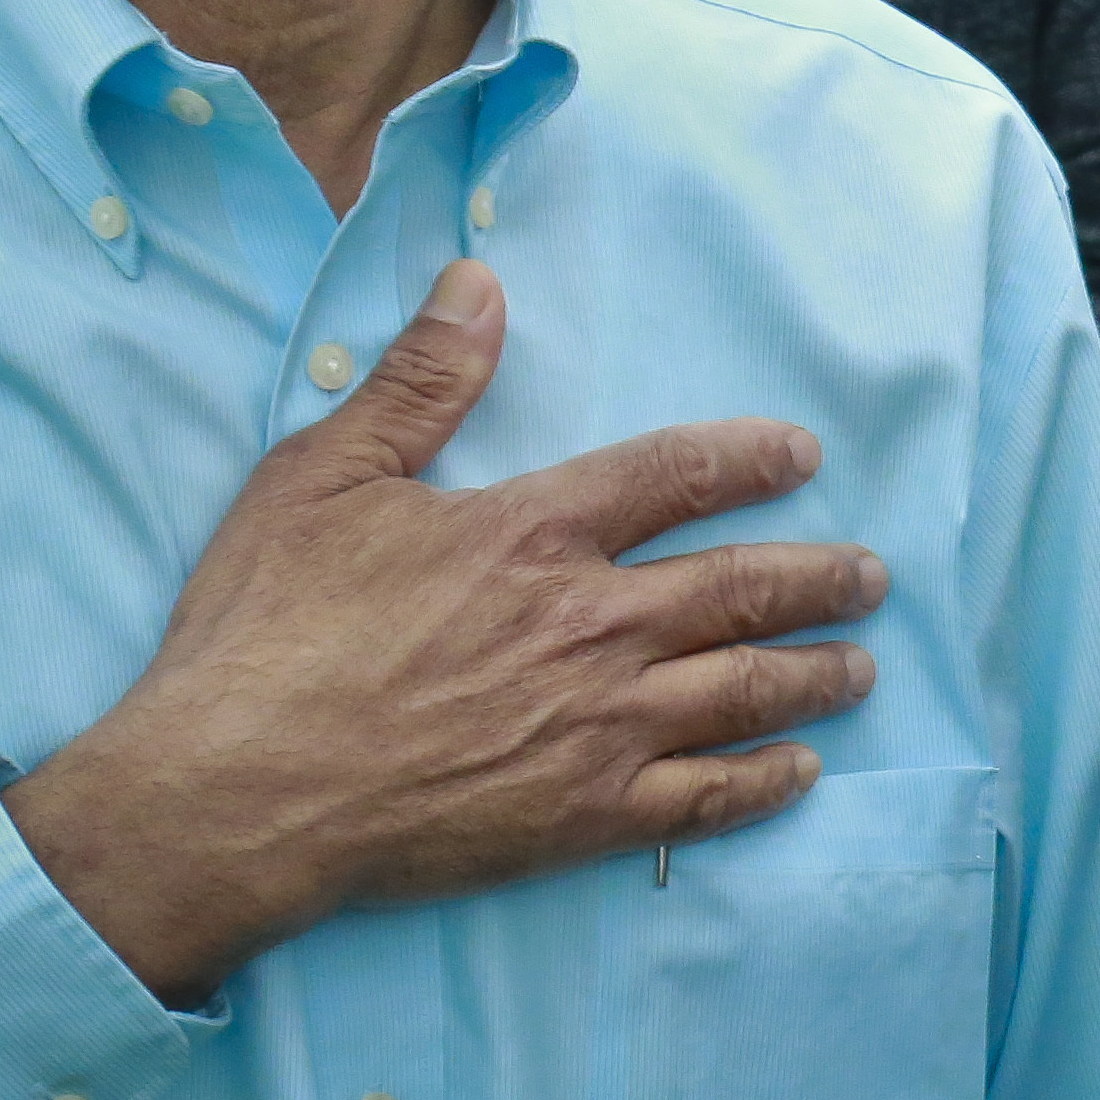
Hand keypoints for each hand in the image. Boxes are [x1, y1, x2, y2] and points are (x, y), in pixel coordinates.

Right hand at [0, 264, 888, 1005]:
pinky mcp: (584, 816)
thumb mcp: (322, 480)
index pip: (676, 475)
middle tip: (870, 576)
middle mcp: (590, 623)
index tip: (801, 456)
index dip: (749, 459)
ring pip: (747, 688)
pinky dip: (767, 779)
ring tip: (860, 664)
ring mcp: (598, 724)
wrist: (229, 794)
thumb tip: (480, 282)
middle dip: (822, 578)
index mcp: (533, 533)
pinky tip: (802, 769)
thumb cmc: (263, 635)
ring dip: (816, 672)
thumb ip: (416, 383)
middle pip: (743, 589)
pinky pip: (707, 796)